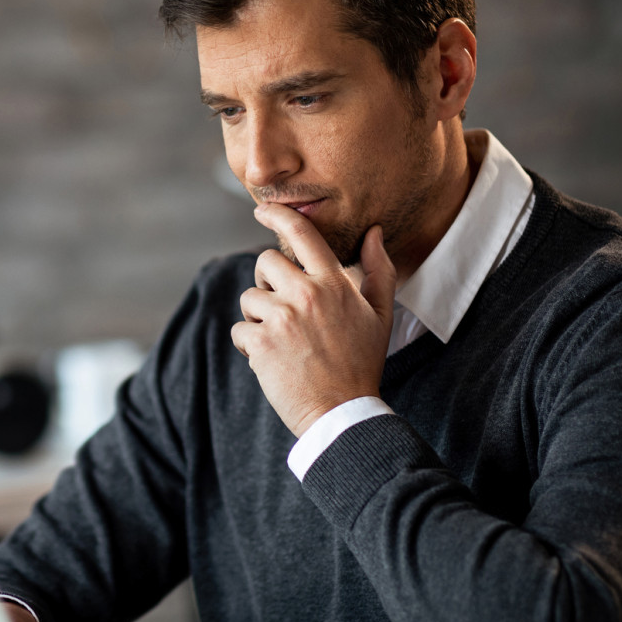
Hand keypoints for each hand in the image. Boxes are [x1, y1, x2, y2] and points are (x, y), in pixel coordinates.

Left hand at [231, 204, 395, 436]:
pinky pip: (240, 330)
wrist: (342, 412)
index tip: (263, 209)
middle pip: (265, 262)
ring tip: (283, 342)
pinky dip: (250, 345)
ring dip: (259, 318)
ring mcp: (281, 318)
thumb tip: (374, 232)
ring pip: (249, 298)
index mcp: (334, 283)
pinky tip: (273, 361)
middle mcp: (306, 294)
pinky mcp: (260, 343)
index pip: (302, 233)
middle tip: (283, 310)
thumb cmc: (362, 363)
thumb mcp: (381, 315)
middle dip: (268, 282)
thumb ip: (379, 270)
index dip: (278, 214)